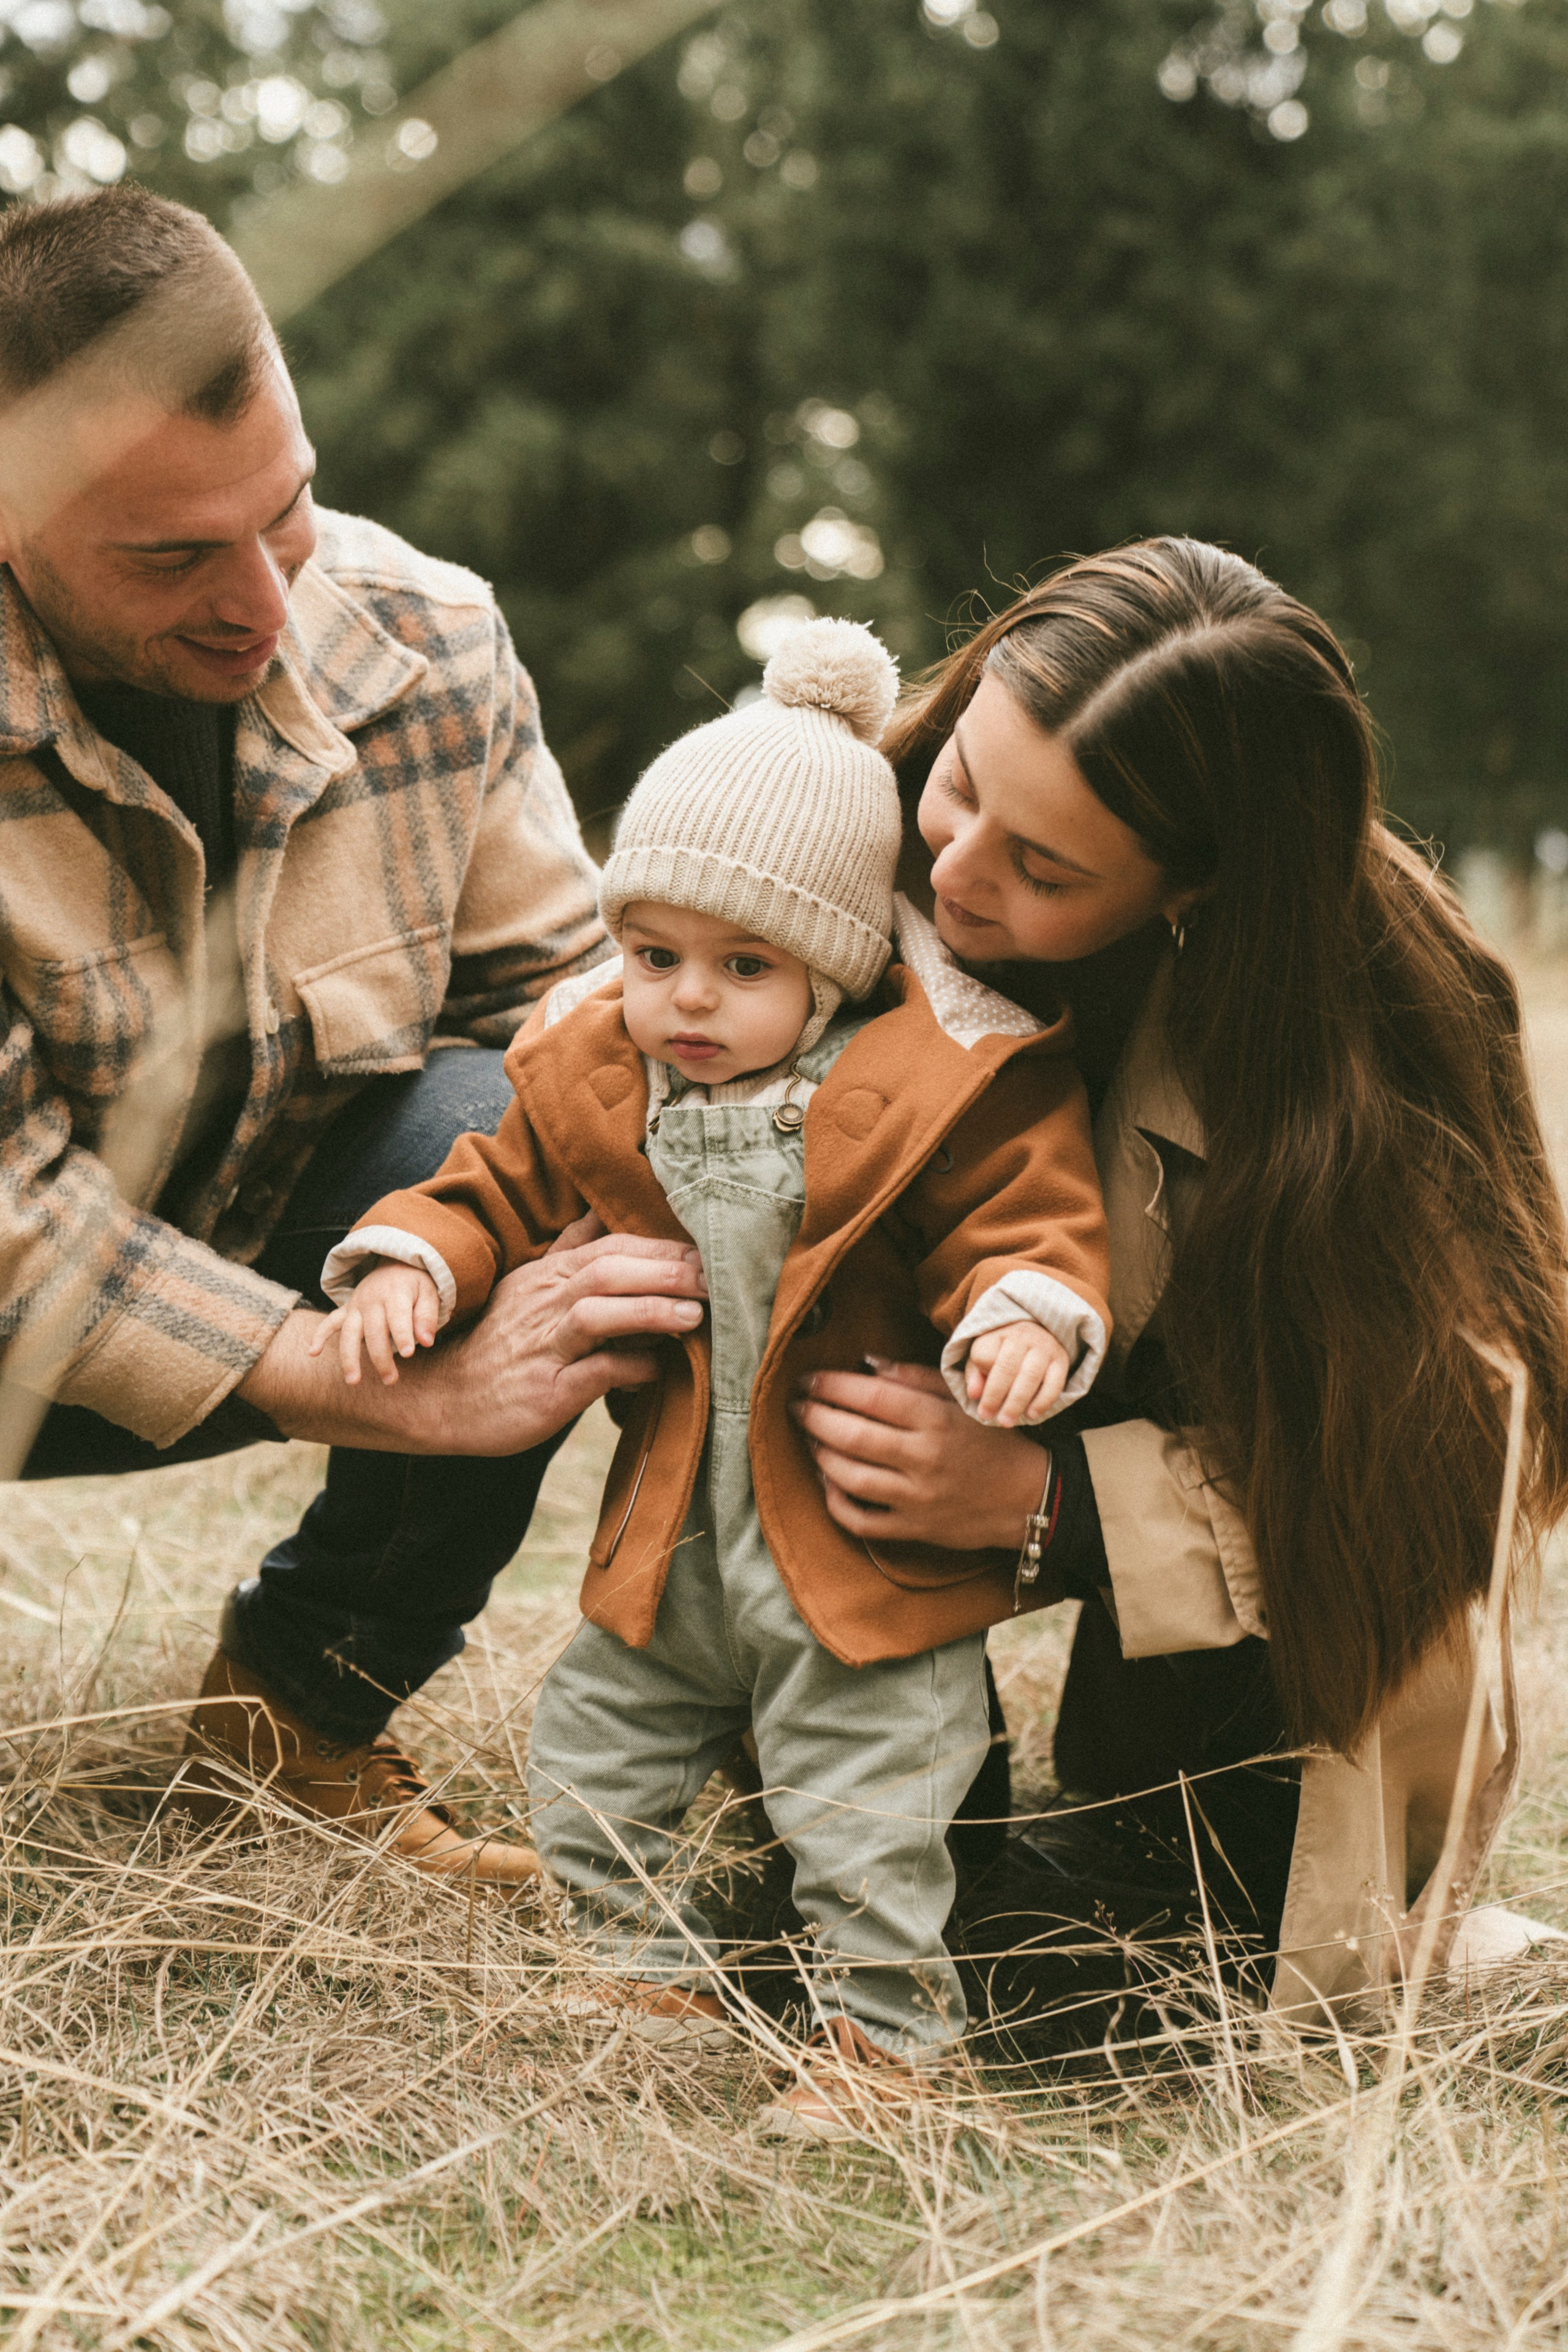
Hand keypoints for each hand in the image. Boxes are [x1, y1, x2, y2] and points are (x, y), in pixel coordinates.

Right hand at [239, 1230, 707, 1455]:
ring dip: (650, 1310)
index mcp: (546, 1275)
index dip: (658, 1244)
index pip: (608, 1246)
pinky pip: (592, 1372)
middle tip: (713, 1274)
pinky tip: (657, 1369)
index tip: (704, 1247)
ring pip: (597, 1313)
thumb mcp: (529, 1286)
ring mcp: (543, 1345)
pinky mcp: (544, 1389)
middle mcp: (544, 1302)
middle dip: (665, 1268)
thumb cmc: (500, 1344)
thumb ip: (569, 1250)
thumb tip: (603, 1212)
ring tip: (695, 1315)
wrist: (443, 1398)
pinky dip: (628, 1367)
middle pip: (608, 1269)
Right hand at [309, 1259, 440, 1387]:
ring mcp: (356, 1305)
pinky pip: (330, 1321)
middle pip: (374, 1331)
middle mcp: (372, 1300)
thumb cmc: (416, 1284)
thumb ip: (427, 1316)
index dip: (403, 1335)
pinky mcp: (347, 1310)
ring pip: (350, 1333)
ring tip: (353, 1381)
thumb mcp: (429, 1293)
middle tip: (391, 1380)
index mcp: (395, 1293)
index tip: (408, 1354)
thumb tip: (426, 1341)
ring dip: (349, 1357)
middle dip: (381, 1357)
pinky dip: (320, 1335)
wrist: (395, 1263)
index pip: (397, 1316)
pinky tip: (312, 1352)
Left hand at [789, 1359, 1050, 1551]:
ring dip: (820, 1454)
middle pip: (853, 1435)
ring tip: (810, 1438)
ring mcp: (917, 1499)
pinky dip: (836, 1502)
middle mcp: (924, 1459)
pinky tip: (827, 1482)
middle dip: (814, 1416)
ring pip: (850, 1477)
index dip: (832, 1385)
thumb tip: (866, 1363)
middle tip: (795, 1405)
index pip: (872, 1396)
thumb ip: (914, 1378)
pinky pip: (862, 1521)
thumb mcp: (960, 1400)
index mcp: (936, 1420)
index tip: (808, 1378)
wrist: (1027, 1497)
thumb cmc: (990, 1440)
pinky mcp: (914, 1530)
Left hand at [964, 1319, 1068, 1426]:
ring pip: (1031, 1376)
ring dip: (1018, 1402)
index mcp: (999, 1333)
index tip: (978, 1401)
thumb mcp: (983, 1354)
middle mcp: (1023, 1336)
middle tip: (988, 1418)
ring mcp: (1045, 1347)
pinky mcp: (1061, 1360)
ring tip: (1007, 1421)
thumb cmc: (1004, 1349)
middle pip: (1008, 1367)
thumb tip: (974, 1395)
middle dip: (996, 1395)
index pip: (986, 1355)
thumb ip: (975, 1374)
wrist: (1038, 1330)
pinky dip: (1043, 1401)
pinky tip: (1032, 1414)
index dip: (980, 1379)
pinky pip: (1054, 1383)